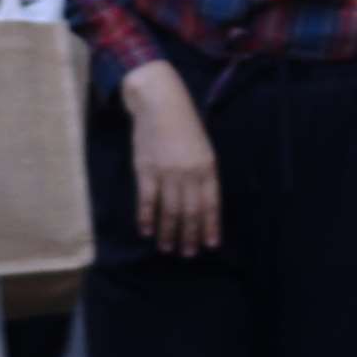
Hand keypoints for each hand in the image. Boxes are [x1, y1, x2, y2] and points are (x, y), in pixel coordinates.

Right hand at [122, 64, 221, 254]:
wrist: (160, 103)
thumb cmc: (184, 125)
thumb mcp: (203, 148)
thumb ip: (204, 175)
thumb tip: (203, 204)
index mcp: (208, 167)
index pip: (211, 204)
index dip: (210, 226)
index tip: (210, 245)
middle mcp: (189, 173)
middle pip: (190, 212)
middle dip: (190, 236)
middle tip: (187, 253)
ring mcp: (167, 173)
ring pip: (169, 211)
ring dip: (169, 233)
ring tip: (168, 248)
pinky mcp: (146, 170)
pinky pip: (147, 201)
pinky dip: (147, 218)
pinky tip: (147, 232)